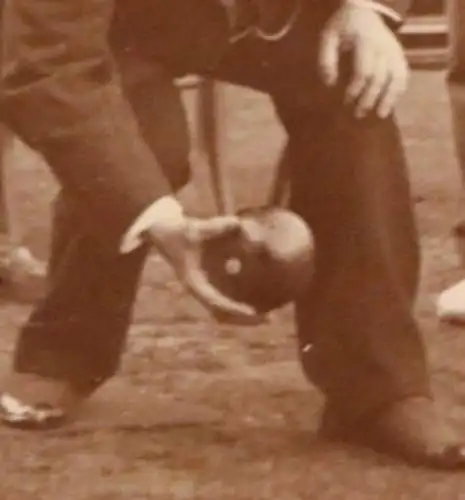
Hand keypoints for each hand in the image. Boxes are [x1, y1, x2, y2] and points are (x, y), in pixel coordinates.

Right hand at [147, 213, 262, 324]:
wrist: (168, 234)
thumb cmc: (181, 233)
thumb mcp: (195, 228)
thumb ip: (216, 226)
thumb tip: (238, 223)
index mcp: (195, 283)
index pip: (216, 303)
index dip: (234, 309)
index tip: (252, 313)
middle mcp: (202, 289)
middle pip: (223, 314)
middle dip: (244, 319)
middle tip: (268, 319)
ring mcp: (207, 288)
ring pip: (226, 310)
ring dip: (245, 314)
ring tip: (269, 315)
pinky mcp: (213, 282)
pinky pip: (230, 296)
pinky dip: (243, 299)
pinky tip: (263, 297)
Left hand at [318, 1, 408, 118]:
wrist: (364, 9)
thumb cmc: (343, 26)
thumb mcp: (329, 37)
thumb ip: (326, 59)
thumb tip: (330, 83)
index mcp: (365, 41)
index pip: (364, 71)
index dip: (355, 89)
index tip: (346, 102)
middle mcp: (384, 47)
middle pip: (380, 78)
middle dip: (369, 98)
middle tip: (358, 114)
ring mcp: (394, 51)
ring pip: (396, 77)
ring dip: (389, 98)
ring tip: (381, 115)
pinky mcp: (400, 55)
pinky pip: (404, 74)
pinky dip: (399, 90)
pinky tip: (392, 104)